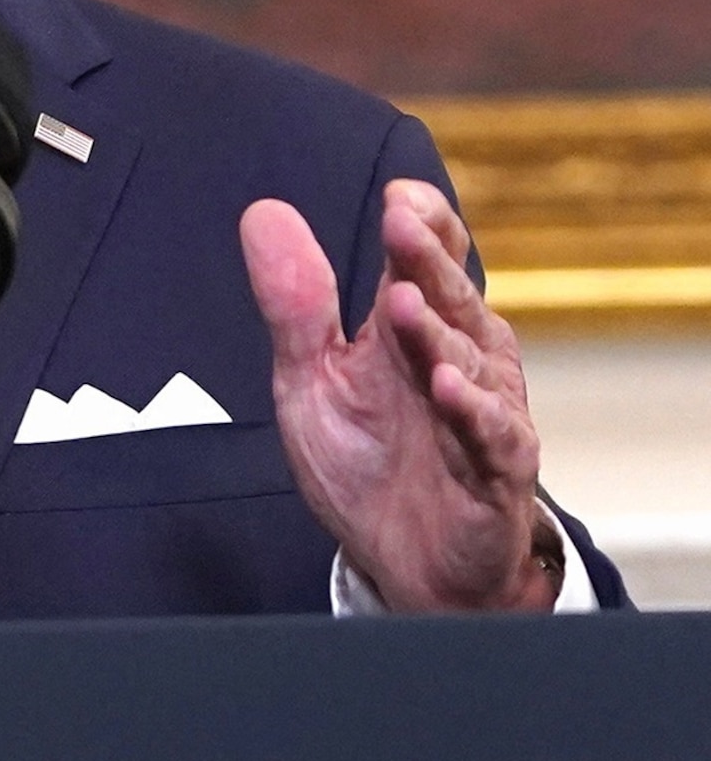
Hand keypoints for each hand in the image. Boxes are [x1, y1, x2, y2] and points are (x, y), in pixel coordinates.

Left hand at [241, 180, 551, 613]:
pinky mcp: (497, 472)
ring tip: (402, 304)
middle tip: (400, 220)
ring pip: (467, 362)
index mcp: (414, 330)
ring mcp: (483, 413)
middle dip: (426, 261)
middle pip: (448, 299)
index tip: (398, 197)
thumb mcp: (311, 377)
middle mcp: (459, 359)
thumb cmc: (369, 465)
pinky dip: (473, 412)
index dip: (420, 227)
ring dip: (436, 333)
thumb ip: (294, 303)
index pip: (426, 263)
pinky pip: (491, 437)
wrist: (406, 564)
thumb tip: (262, 212)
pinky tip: (450, 388)